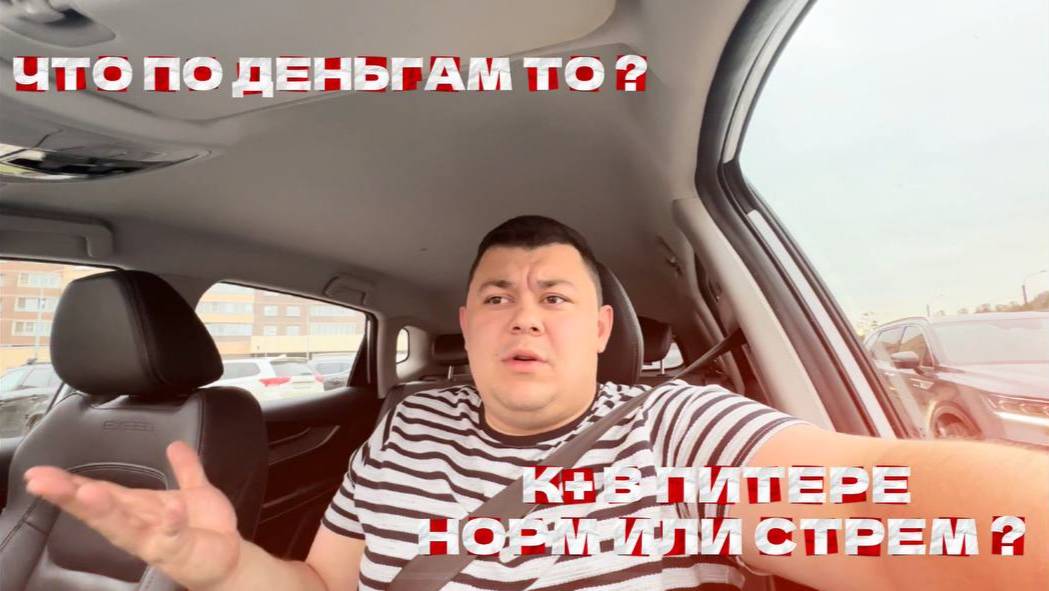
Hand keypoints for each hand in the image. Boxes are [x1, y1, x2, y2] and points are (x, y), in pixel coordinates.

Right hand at [23, 440, 242, 589]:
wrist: (229, 558)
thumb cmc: (203, 529)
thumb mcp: (193, 491)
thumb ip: (185, 467)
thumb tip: (175, 444)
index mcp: (137, 508)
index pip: (99, 492)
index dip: (69, 484)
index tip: (39, 473)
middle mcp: (138, 525)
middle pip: (99, 509)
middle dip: (71, 495)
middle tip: (42, 481)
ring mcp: (156, 539)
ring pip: (125, 526)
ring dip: (106, 509)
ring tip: (87, 492)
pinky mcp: (180, 548)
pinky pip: (174, 534)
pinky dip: (171, 522)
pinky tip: (171, 510)